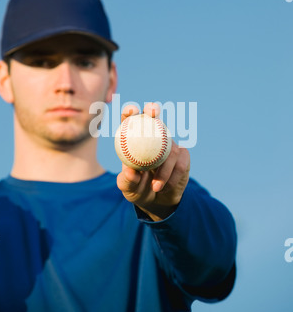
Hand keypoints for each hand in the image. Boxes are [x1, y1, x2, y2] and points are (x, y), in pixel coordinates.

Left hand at [117, 103, 190, 221]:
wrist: (157, 202)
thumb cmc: (138, 190)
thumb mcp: (128, 188)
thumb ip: (127, 180)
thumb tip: (130, 170)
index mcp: (135, 140)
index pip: (131, 121)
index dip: (130, 111)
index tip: (130, 111)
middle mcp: (153, 138)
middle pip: (153, 117)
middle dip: (153, 109)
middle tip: (152, 113)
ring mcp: (169, 145)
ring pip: (170, 149)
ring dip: (163, 170)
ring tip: (155, 187)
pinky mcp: (183, 156)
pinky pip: (180, 164)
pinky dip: (171, 178)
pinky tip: (164, 187)